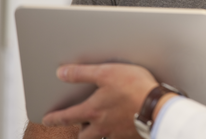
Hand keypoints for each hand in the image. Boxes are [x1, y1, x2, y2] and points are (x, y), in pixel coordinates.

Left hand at [41, 63, 158, 138]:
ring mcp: (116, 133)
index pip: (66, 117)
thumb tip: (62, 73)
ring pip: (100, 137)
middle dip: (78, 131)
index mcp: (92, 111)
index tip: (47, 119)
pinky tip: (120, 126)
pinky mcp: (130, 135)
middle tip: (77, 126)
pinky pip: (118, 137)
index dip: (54, 118)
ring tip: (98, 127)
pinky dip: (115, 133)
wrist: (158, 107)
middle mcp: (101, 126)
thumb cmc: (135, 88)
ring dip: (96, 133)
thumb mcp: (106, 73)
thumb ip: (82, 73)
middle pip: (82, 135)